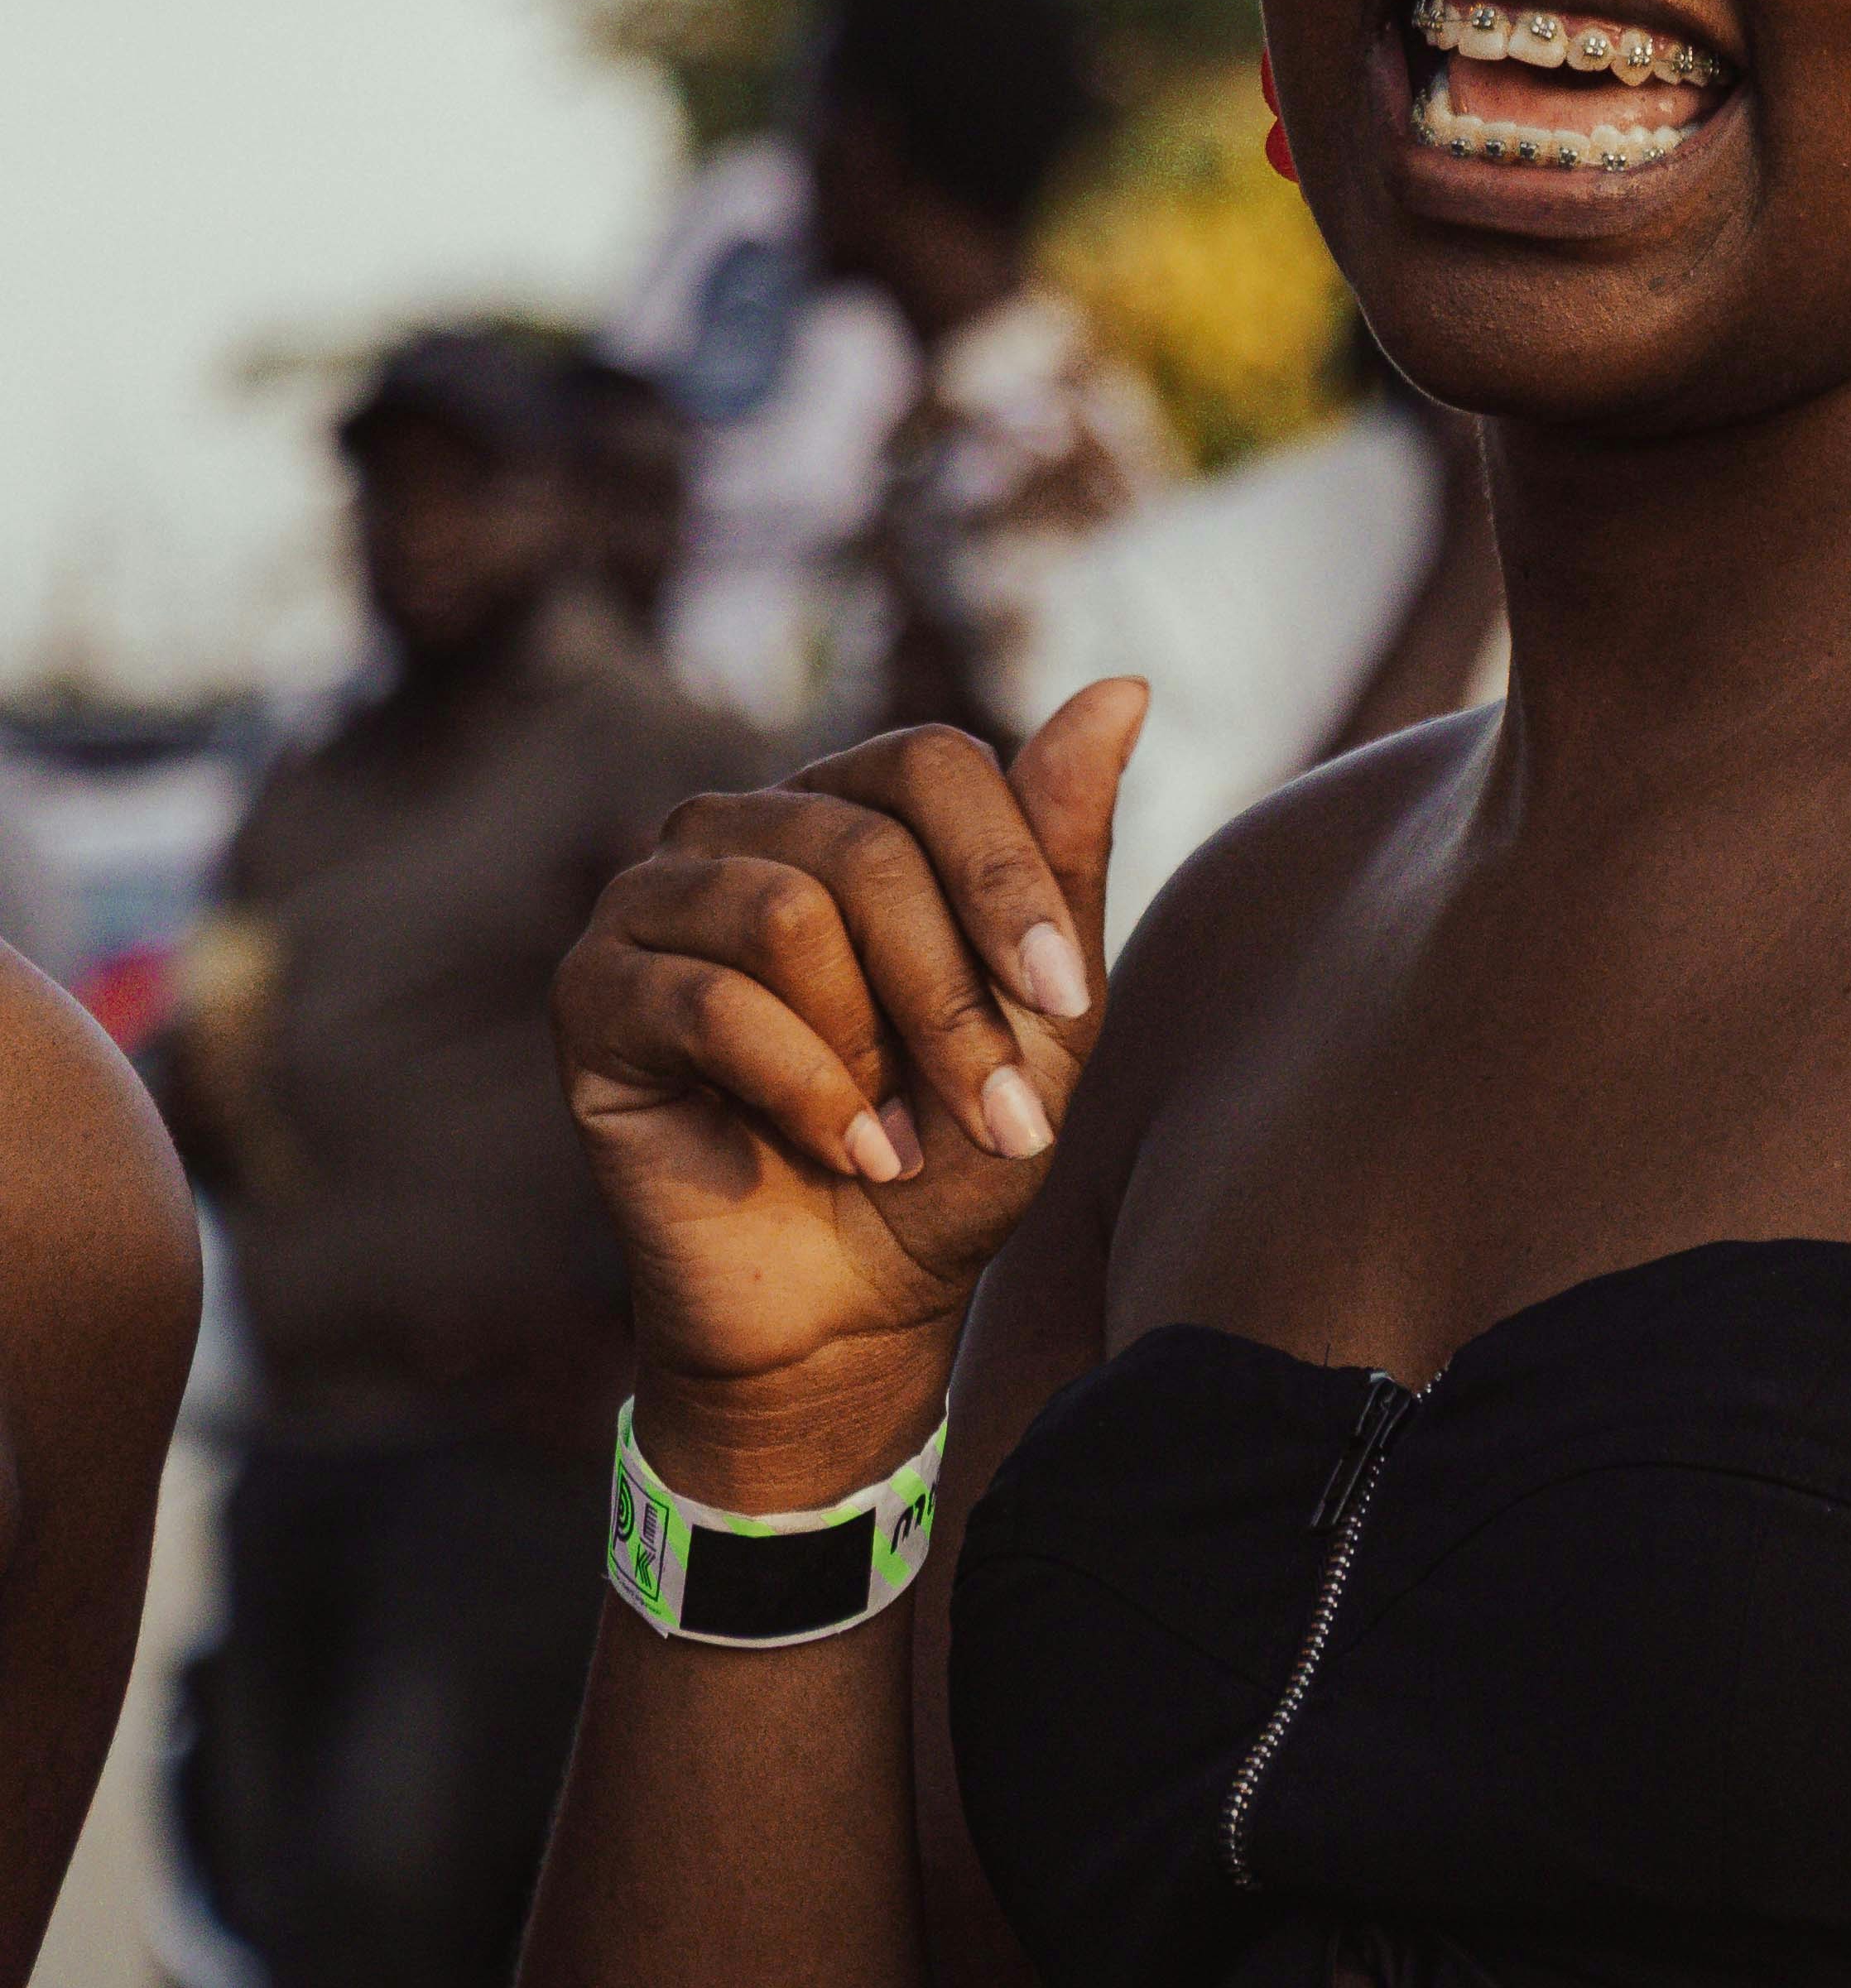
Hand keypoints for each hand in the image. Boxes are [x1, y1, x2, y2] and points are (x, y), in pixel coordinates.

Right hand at [554, 683, 1141, 1473]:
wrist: (851, 1303)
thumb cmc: (952, 1151)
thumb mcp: (1043, 1013)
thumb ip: (1064, 855)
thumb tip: (1122, 684)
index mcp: (852, 811)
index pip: (933, 763)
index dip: (1006, 877)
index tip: (1065, 1001)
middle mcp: (742, 829)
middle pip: (865, 846)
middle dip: (953, 1000)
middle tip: (1002, 1117)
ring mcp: (653, 902)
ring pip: (784, 913)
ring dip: (872, 1052)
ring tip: (895, 1139)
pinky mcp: (591, 994)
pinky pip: (707, 1003)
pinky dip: (803, 1091)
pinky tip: (847, 1151)